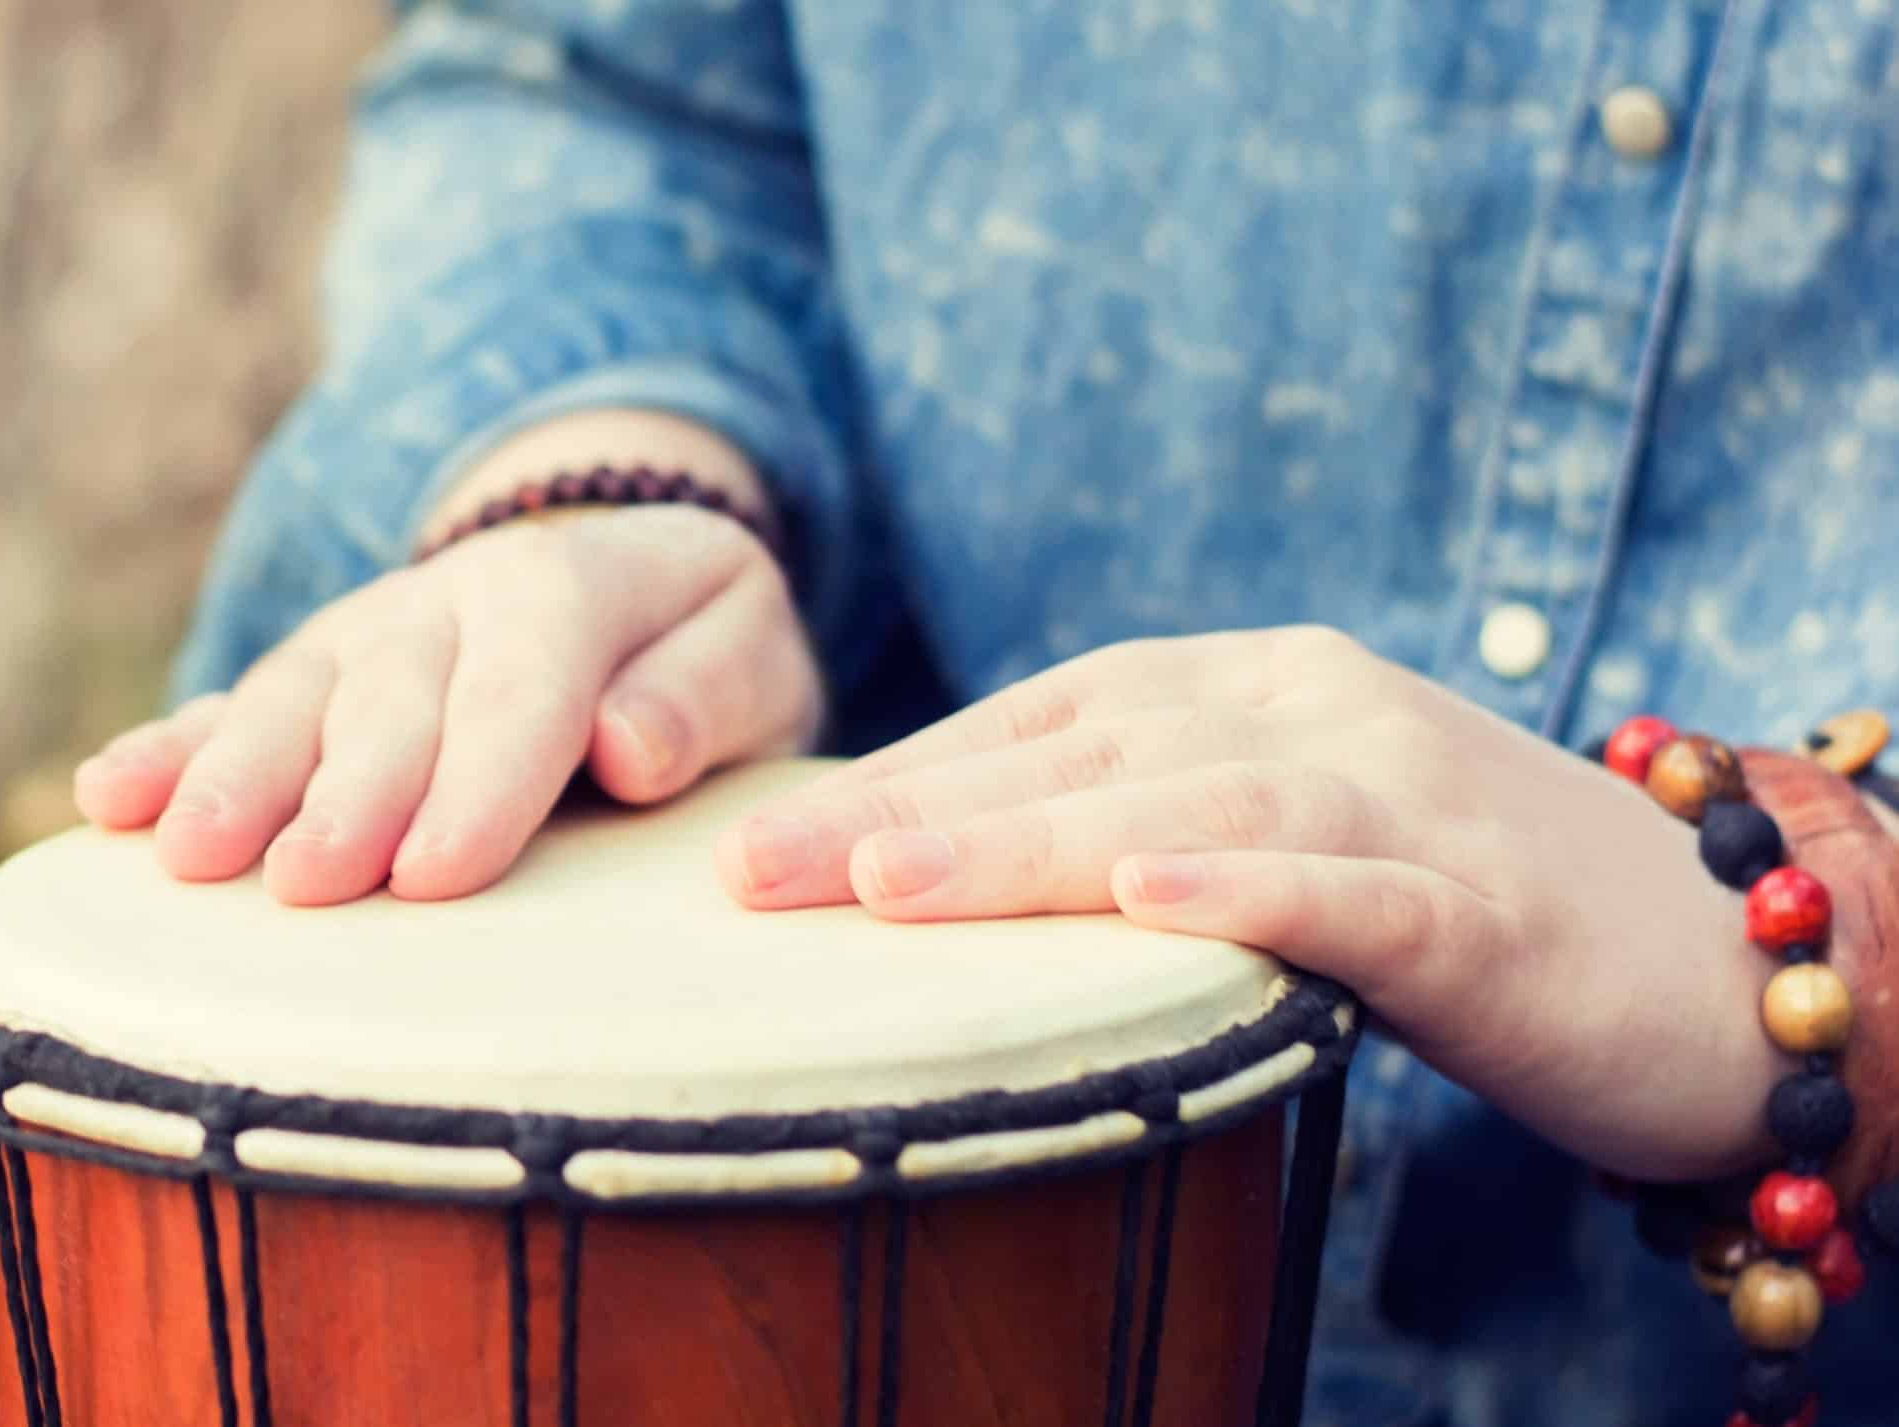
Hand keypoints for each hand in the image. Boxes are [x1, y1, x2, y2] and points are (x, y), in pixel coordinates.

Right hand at [75, 504, 819, 904]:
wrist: (621, 577)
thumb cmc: (693, 654)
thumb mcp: (749, 651)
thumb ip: (709, 692)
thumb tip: (631, 746)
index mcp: (570, 584)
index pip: (526, 680)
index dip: (481, 776)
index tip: (439, 870)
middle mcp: (448, 598)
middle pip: (392, 695)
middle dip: (346, 791)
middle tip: (306, 884)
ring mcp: (364, 632)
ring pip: (293, 697)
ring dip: (236, 775)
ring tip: (188, 857)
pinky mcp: (309, 675)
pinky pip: (230, 705)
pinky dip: (169, 751)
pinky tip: (110, 798)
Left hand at [716, 624, 1782, 1179]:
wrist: (1715, 952)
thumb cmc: (1459, 900)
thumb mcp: (1277, 837)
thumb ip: (1139, 829)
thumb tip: (940, 875)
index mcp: (1251, 689)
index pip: (1042, 719)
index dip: (898, 776)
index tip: (754, 846)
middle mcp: (1318, 711)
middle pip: (1082, 755)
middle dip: (905, 814)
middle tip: (751, 874)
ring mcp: (1408, 800)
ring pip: (1192, 810)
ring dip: (1035, 844)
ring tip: (892, 881)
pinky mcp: (1489, 910)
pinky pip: (1359, 892)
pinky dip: (1254, 891)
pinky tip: (1151, 901)